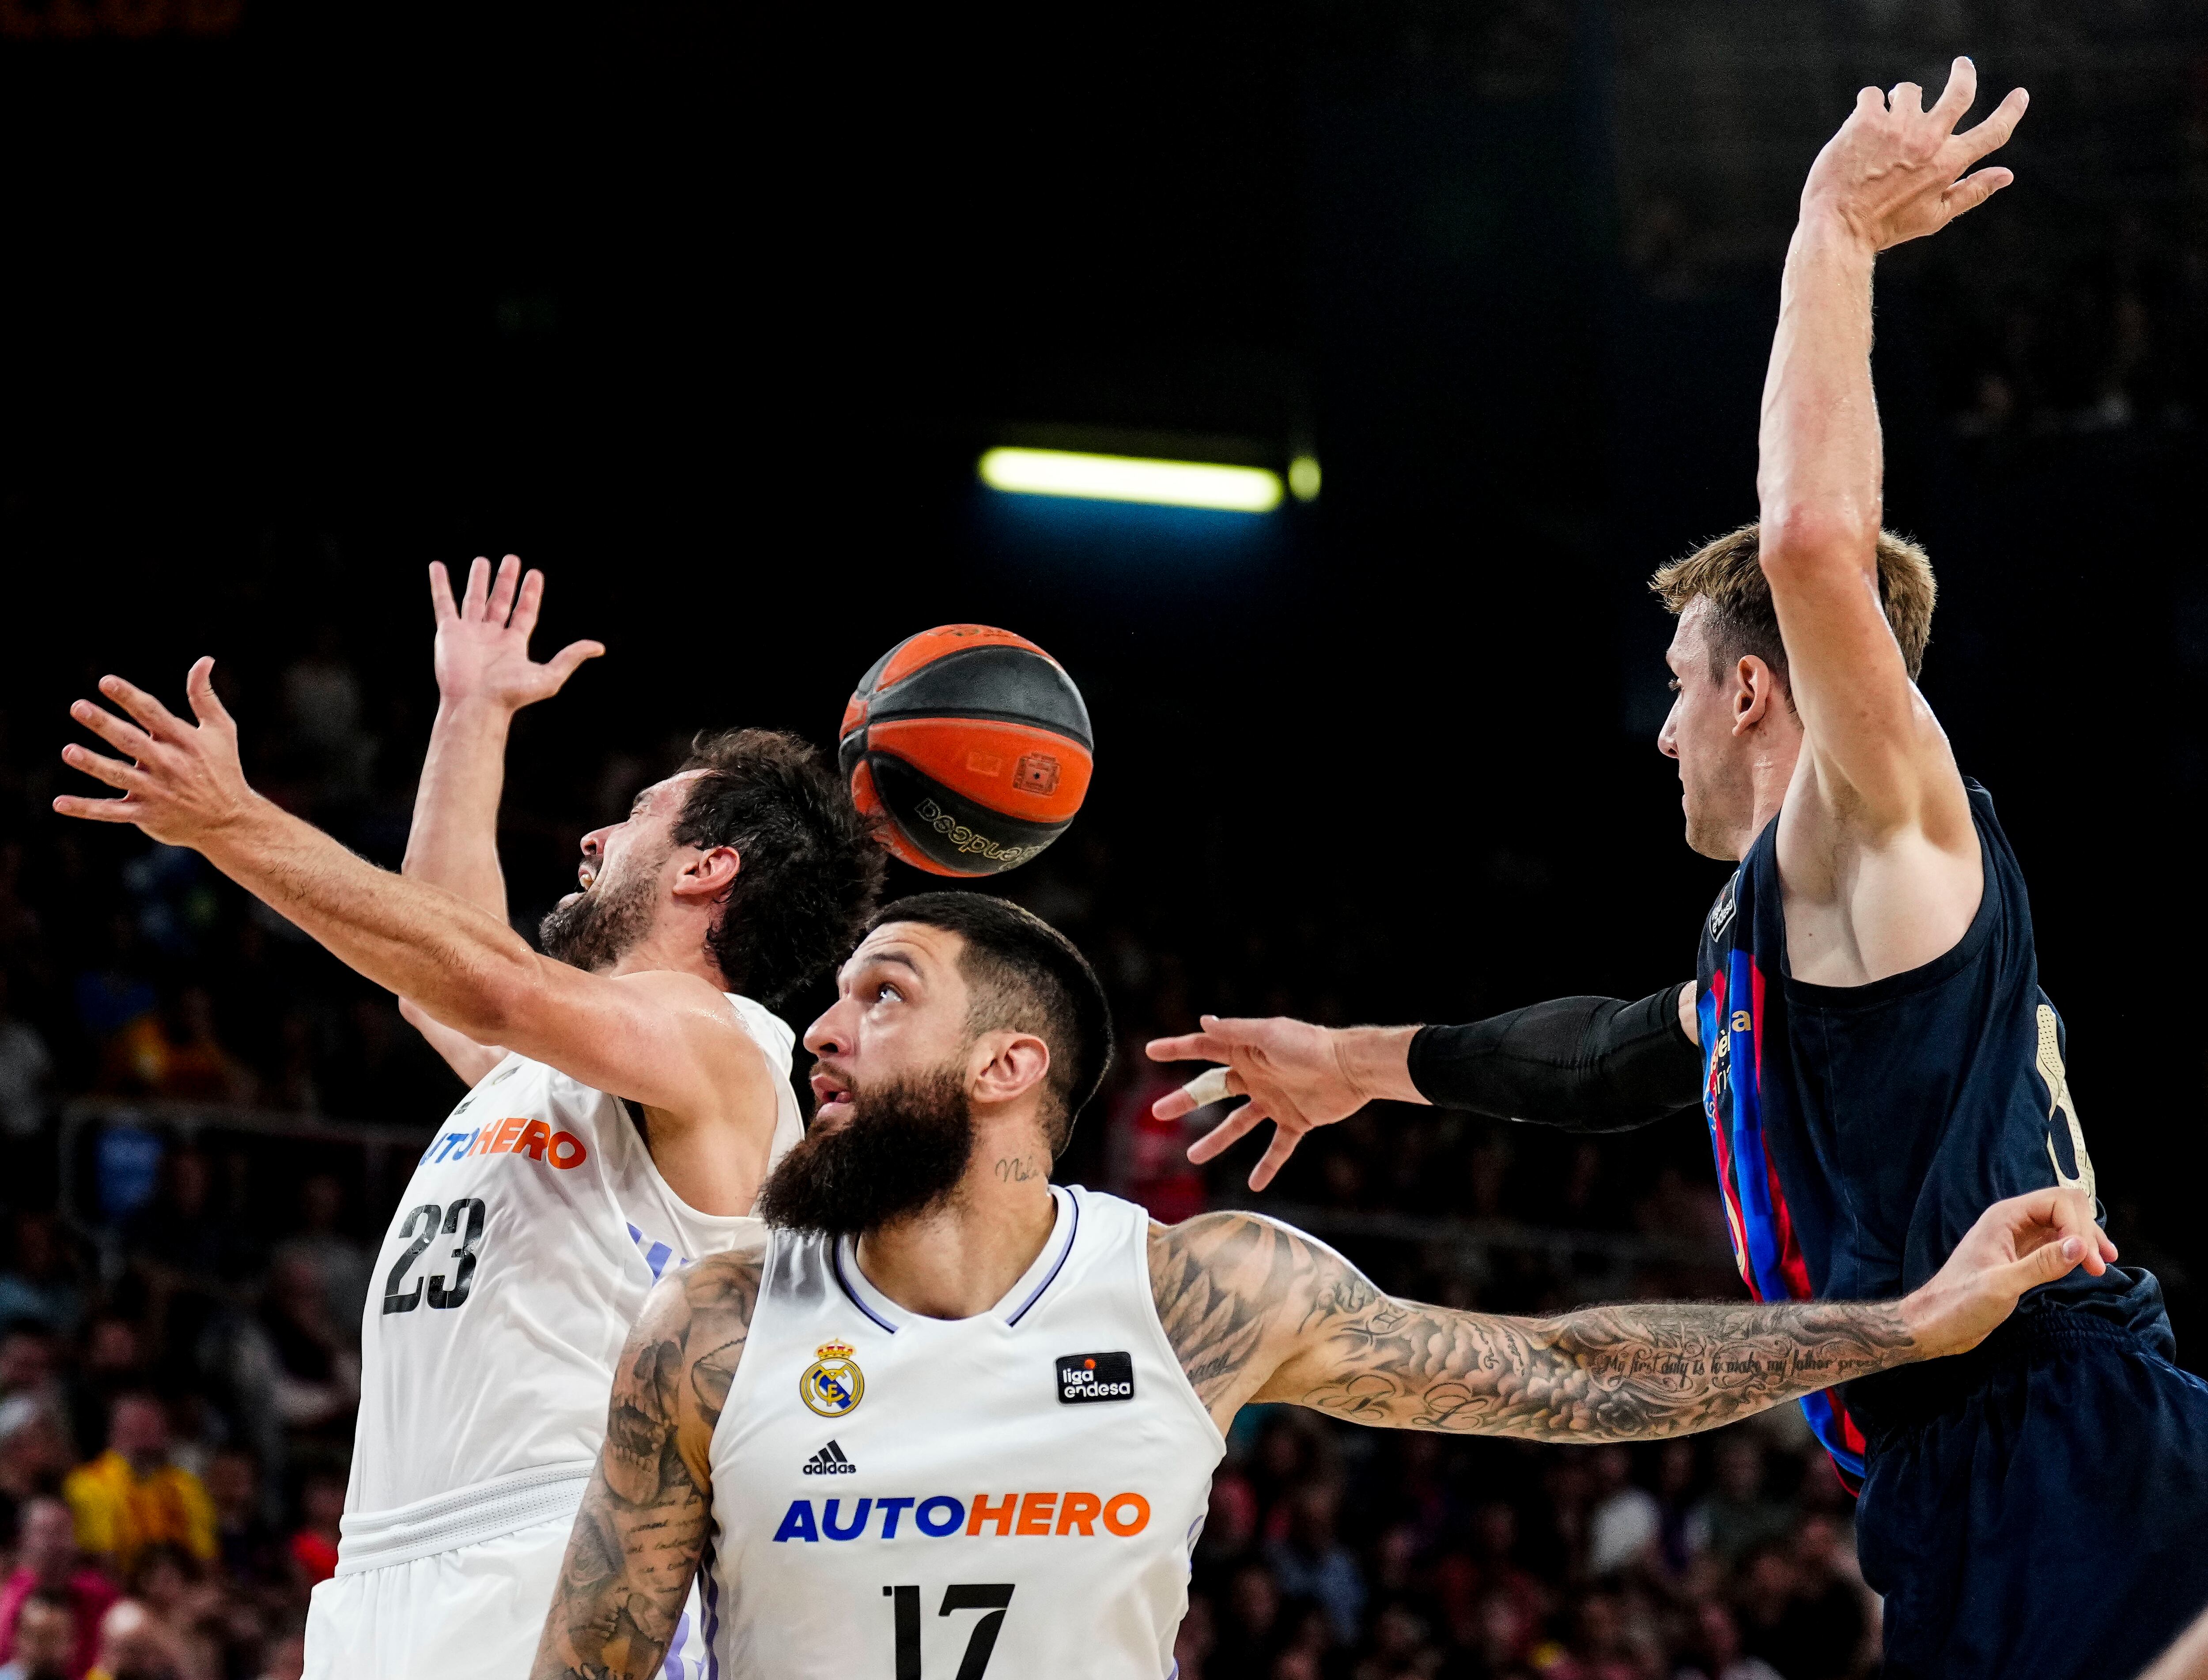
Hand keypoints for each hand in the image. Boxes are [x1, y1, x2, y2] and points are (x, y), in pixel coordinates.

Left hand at [55, 659, 260, 847]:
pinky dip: (86, 808)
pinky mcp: (146, 814)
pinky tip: (60, 803)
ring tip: (69, 751)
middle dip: (105, 724)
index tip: (106, 682)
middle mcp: (168, 764)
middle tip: (78, 707)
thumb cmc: (223, 769)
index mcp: (184, 741)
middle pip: (131, 741)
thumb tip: (204, 659)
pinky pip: (111, 812)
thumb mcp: (221, 730)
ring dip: (94, 764)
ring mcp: (156, 791)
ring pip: (119, 776)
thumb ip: (204, 696)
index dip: (129, 697)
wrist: (230, 820)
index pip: (152, 714)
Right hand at [430, 555, 603, 712]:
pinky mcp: (448, 632)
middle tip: (512, 559)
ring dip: (478, 580)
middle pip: (500, 602)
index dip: (530, 593)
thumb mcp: (549, 676)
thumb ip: (571, 658)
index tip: (535, 573)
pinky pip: (443, 603)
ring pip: (474, 599)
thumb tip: (599, 647)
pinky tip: (437, 566)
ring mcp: (469, 633)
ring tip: (482, 560)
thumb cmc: (510, 695)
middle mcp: (491, 636)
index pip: (525, 612)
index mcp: (513, 644)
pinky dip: (439, 584)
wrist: (476, 705)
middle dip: (506, 581)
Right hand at [1146, 1015, 1372, 1190]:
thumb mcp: (1269, 1034)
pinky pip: (1278, 1147)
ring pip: (1238, 1123)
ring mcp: (1274, 1100)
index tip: (1151, 1051)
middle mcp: (1256, 1075)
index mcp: (1247, 1051)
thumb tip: (1204, 1022)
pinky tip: (1254, 1184)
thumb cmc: (1310, 1045)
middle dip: (1185, 1100)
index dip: (1177, 1048)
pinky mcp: (1295, 1120)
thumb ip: (1236, 1032)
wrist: (1352, 1068)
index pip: (1204, 1049)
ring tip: (1193, 1156)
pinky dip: (1267, 1165)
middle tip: (1157, 1112)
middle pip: (1213, 1090)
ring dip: (1216, 1140)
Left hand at [1800, 57, 2027, 251]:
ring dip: (1901, 99)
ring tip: (1887, 119)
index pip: (1992, 132)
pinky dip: (1869, 104)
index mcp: (1948, 164)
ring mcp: (1897, 127)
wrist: (1835, 227)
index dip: (2010, 111)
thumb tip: (2007, 174)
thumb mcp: (1933, 217)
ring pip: (1909, 91)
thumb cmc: (1884, 226)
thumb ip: (1971, 192)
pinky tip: (1860, 124)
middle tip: (1963, 66)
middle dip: (1965, 74)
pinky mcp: (1865, 120)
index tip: (2020, 96)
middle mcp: (1927, 140)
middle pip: (1960, 92)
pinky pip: (1872, 95)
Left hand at [1900, 1188, 2116, 1358]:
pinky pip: (2054, 1243)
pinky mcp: (2020, 1257)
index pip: (2058, 1201)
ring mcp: (2016, 1238)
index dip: (2079, 1227)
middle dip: (2086, 1231)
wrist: (1935, 1324)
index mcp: (2004, 1217)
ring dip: (2084, 1239)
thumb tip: (2081, 1245)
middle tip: (2099, 1266)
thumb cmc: (1959, 1304)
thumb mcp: (2002, 1286)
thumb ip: (2041, 1264)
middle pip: (2064, 1207)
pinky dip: (2073, 1251)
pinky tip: (2085, 1265)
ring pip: (2062, 1224)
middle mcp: (2012, 1221)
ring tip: (2103, 1264)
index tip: (2090, 1262)